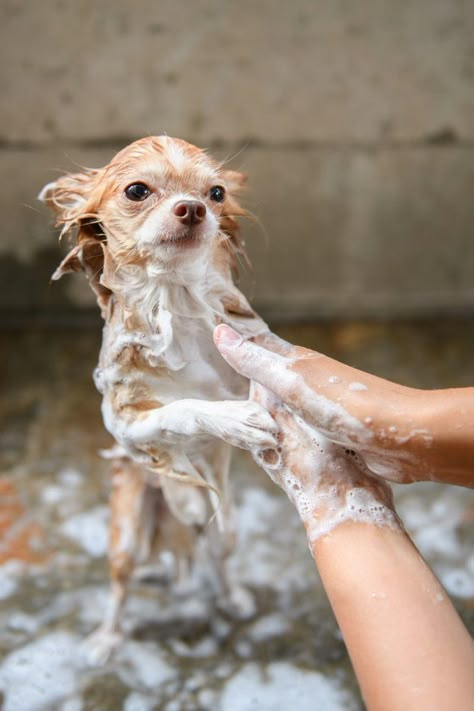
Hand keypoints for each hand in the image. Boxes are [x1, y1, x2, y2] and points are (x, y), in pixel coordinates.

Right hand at [214, 325, 433, 483]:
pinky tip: (269, 442)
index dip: (238, 340)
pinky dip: (280, 434)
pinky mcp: (330, 433)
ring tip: (233, 414)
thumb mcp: (293, 384)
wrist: (403, 437)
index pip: (260, 345)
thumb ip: (256, 362)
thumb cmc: (348, 406)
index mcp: (298, 363)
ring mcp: (319, 408)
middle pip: (268, 376)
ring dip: (261, 409)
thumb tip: (220, 333)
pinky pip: (295, 430)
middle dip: (245, 376)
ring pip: (280, 405)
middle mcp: (308, 381)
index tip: (211, 334)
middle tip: (213, 377)